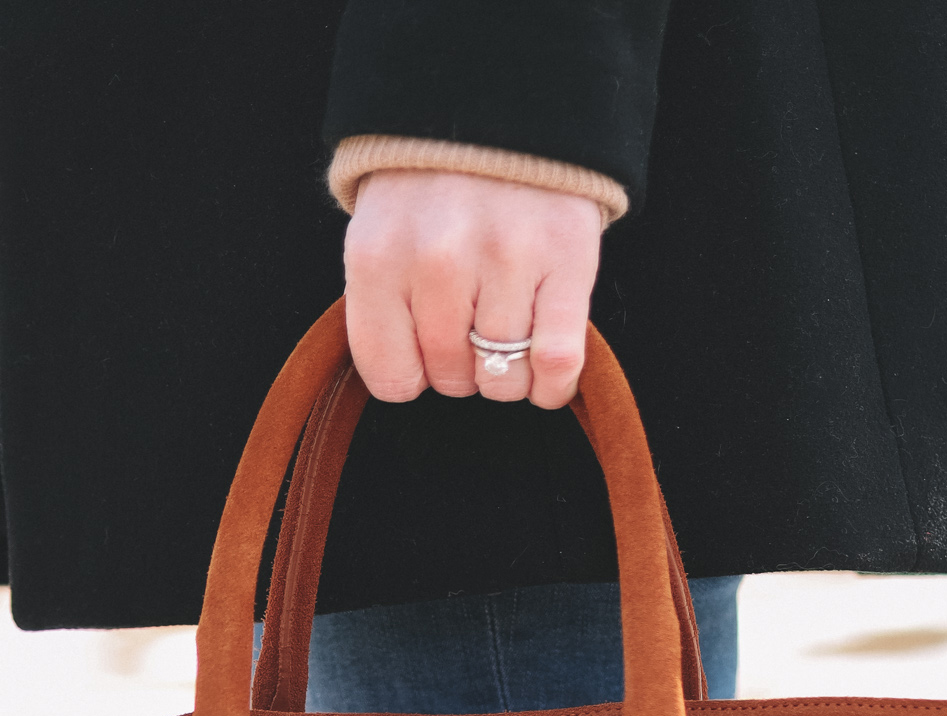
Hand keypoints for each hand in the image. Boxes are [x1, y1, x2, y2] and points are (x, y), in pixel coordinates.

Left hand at [343, 170, 600, 410]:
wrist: (501, 100)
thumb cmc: (432, 188)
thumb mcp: (380, 234)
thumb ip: (382, 307)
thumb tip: (409, 383)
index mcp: (379, 257)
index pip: (392, 378)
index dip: (411, 375)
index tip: (423, 349)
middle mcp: (439, 259)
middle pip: (450, 379)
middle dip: (459, 367)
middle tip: (468, 320)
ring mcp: (507, 258)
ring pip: (503, 378)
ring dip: (506, 374)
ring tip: (506, 329)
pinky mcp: (567, 259)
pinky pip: (556, 363)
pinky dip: (551, 385)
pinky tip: (544, 370)